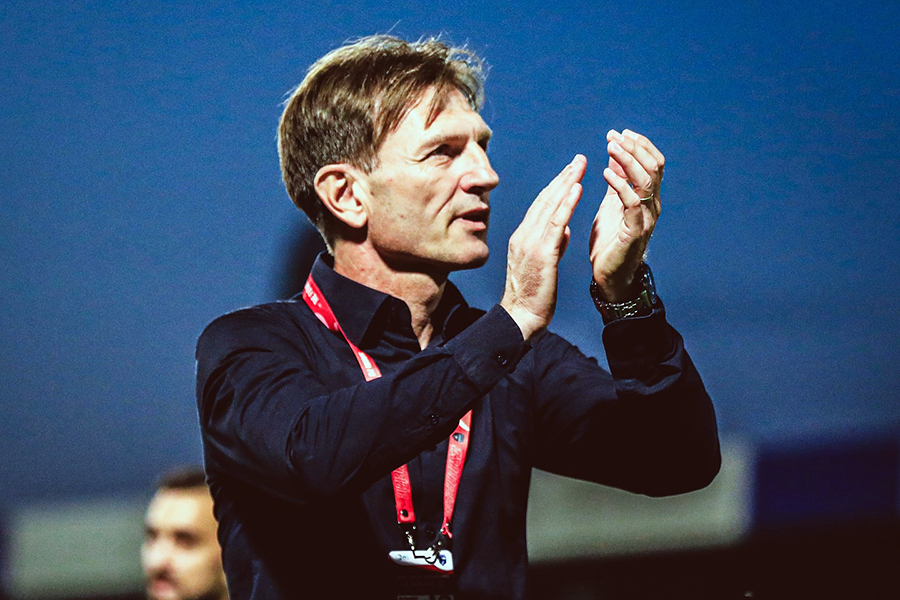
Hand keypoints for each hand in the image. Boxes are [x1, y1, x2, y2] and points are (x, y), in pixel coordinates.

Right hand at [501, 155, 586, 339]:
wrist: (520, 317)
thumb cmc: (533, 296)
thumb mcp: (544, 265)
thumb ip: (554, 244)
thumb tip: (565, 230)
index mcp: (523, 237)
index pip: (542, 205)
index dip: (557, 186)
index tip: (571, 171)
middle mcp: (524, 235)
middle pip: (545, 199)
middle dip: (563, 177)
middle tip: (579, 158)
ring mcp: (531, 242)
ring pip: (550, 206)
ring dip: (567, 182)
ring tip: (580, 165)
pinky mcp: (542, 253)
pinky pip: (556, 223)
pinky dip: (566, 203)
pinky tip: (577, 188)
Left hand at [589, 129, 663, 301]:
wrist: (609, 275)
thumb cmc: (610, 240)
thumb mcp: (611, 203)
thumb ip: (617, 179)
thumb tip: (615, 151)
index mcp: (648, 197)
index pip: (652, 162)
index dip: (638, 145)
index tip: (618, 133)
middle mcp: (652, 205)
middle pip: (653, 166)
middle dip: (634, 148)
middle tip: (614, 137)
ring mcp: (646, 218)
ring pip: (646, 181)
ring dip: (628, 160)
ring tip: (611, 148)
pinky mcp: (635, 231)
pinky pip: (632, 203)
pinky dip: (620, 185)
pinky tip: (606, 173)